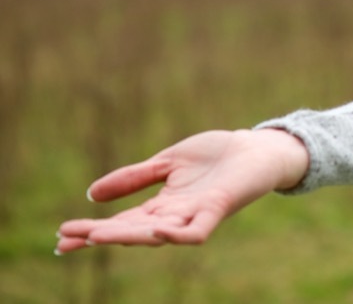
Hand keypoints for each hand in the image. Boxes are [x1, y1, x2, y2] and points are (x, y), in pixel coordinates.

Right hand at [55, 128, 308, 253]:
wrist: (257, 147)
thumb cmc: (216, 155)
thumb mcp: (167, 163)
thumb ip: (134, 178)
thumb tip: (91, 194)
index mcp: (162, 205)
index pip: (121, 221)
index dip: (92, 230)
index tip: (61, 236)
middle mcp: (176, 215)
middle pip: (133, 231)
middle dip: (101, 236)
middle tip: (68, 239)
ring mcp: (196, 214)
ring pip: (158, 235)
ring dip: (129, 236)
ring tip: (97, 234)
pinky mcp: (218, 209)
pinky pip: (196, 232)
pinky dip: (177, 235)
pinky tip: (157, 232)